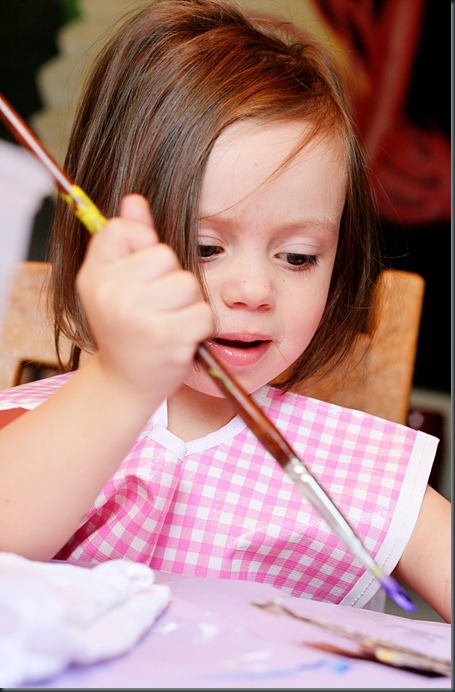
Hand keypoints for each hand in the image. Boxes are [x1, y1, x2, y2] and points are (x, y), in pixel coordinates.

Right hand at [76, 194, 213, 407]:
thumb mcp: (115, 282)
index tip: (136, 278)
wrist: (126, 382)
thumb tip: (135, 199)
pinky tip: (178, 340)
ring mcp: (137, 316)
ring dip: (186, 306)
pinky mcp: (167, 337)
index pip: (123, 230)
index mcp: (94, 275)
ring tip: (166, 324)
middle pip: (165, 256)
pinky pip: (203, 314)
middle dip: (169, 281)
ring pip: (188, 284)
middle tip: (153, 309)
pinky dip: (199, 328)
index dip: (141, 249)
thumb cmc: (125, 327)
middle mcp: (110, 293)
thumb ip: (128, 240)